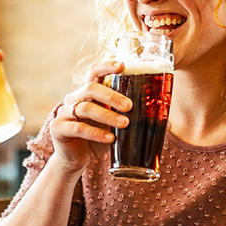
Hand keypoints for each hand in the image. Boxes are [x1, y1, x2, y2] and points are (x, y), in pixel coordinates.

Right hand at [47, 60, 128, 176]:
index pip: (94, 72)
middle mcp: (74, 99)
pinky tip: (109, 139)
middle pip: (90, 88)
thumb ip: (136, 121)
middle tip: (129, 106)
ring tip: (124, 124)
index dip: (107, 66)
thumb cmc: (98, 138)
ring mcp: (64, 113)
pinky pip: (77, 127)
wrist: (76, 160)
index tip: (123, 65)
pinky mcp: (58, 128)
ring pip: (85, 107)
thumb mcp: (117, 128)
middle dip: (111, 95)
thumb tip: (168, 123)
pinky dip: (95, 133)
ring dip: (106, 115)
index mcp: (88, 93)